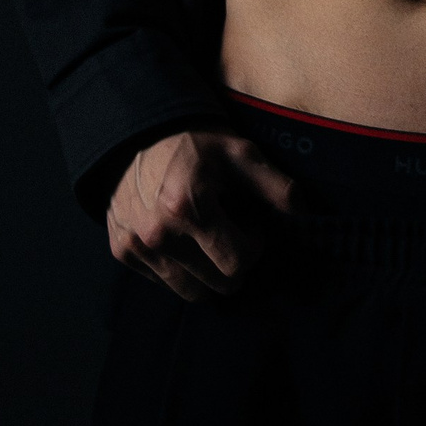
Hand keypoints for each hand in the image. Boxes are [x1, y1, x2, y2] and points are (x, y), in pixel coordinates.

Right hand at [106, 130, 296, 301]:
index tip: (248, 221)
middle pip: (219, 284)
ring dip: (208, 272)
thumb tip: (304, 213)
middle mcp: (159, 234)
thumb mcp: (240, 153)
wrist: (137, 134)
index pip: (239, 262)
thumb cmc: (196, 144)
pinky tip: (182, 237)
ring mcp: (136, 246)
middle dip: (234, 262)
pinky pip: (163, 282)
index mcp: (189, 208)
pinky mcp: (121, 251)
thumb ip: (275, 184)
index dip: (253, 244)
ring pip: (191, 292)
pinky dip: (180, 269)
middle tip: (230, 231)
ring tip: (206, 237)